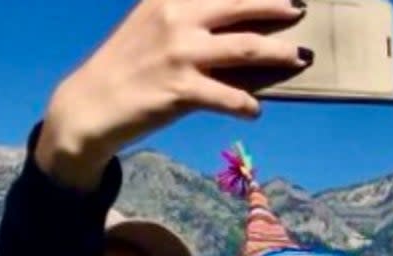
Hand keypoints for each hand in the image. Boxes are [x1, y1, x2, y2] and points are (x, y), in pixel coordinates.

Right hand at [36, 0, 308, 187]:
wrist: (91, 104)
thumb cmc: (128, 64)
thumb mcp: (152, 21)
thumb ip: (187, 12)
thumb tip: (236, 17)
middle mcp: (177, 17)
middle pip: (242, 5)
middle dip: (278, 6)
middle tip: (301, 9)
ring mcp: (180, 54)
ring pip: (246, 49)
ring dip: (279, 53)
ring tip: (301, 57)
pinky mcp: (180, 90)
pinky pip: (229, 96)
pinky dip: (247, 104)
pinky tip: (256, 109)